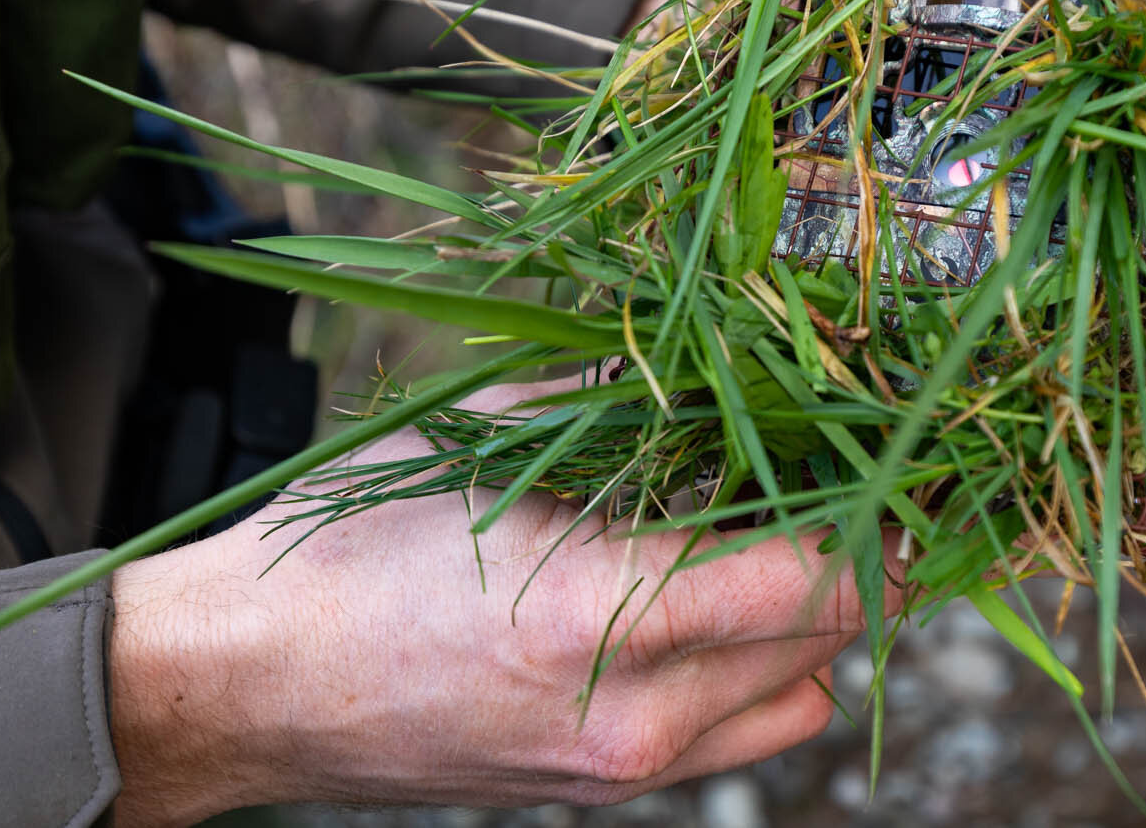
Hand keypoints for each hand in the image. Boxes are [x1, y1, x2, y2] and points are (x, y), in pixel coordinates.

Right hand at [107, 382, 886, 825]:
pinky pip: (740, 737)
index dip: (878, 514)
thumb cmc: (356, 548)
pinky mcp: (606, 794)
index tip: (894, 457)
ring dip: (820, 620)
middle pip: (833, 637)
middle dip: (865, 554)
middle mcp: (630, 713)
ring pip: (803, 698)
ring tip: (785, 541)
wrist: (252, 684)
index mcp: (599, 610)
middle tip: (853, 477)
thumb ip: (625, 402)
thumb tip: (729, 361)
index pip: (816, 576)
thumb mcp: (491, 439)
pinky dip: (763, 672)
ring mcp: (621, 770)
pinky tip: (719, 606)